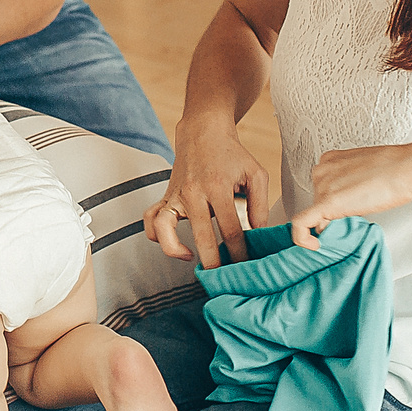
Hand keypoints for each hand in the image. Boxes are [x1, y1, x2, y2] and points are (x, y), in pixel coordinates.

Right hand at [144, 120, 273, 269]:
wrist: (203, 133)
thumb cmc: (232, 155)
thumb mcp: (256, 174)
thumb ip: (260, 205)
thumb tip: (258, 233)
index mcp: (218, 187)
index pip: (231, 229)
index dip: (240, 252)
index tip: (246, 266)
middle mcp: (193, 192)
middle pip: (202, 236)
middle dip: (214, 262)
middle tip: (224, 277)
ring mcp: (175, 195)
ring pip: (164, 228)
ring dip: (176, 250)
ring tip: (192, 261)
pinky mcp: (165, 197)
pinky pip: (151, 220)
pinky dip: (157, 236)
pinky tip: (176, 246)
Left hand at [290, 142, 411, 246]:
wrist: (407, 169)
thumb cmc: (396, 170)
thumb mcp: (365, 172)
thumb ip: (351, 183)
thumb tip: (350, 201)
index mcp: (330, 160)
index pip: (323, 189)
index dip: (336, 203)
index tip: (349, 210)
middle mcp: (322, 170)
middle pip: (318, 202)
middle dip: (335, 214)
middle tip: (356, 217)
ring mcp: (322, 185)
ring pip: (316, 215)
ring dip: (332, 224)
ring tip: (355, 221)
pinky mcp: (326, 202)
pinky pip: (301, 225)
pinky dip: (303, 239)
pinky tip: (314, 246)